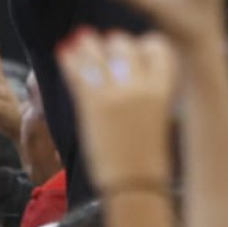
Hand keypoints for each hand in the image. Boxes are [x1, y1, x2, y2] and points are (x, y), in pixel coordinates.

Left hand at [56, 30, 179, 190]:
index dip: (143, 46)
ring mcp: (114, 93)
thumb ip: (149, 87)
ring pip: (97, 51)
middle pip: (123, 44)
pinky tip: (64, 54)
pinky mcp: (91, 104)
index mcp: (163, 88)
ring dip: (87, 46)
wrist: (134, 184)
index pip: (155, 46)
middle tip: (107, 49)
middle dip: (113, 44)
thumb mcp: (159, 114)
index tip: (135, 50)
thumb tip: (129, 65)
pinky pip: (77, 72)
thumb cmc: (148, 155)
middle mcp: (139, 85)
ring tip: (80, 42)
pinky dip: (69, 61)